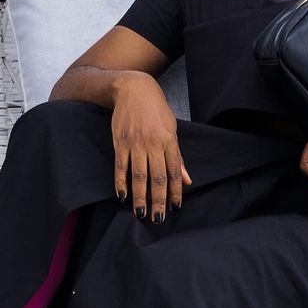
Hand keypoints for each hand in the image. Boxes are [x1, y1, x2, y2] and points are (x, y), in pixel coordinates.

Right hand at [111, 74, 192, 221]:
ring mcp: (135, 143)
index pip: (173, 172)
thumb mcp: (172, 129)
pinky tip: (122, 196)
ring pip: (138, 175)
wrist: (133, 88)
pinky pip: (120, 166)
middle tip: (158, 219)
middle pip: (157, 177)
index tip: (175, 208)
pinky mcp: (120, 142)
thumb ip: (178, 157)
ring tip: (141, 213)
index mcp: (168, 141)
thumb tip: (187, 180)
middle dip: (158, 200)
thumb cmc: (156, 110)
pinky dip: (120, 182)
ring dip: (140, 196)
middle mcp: (153, 144)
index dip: (175, 191)